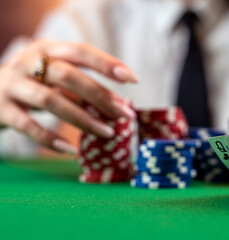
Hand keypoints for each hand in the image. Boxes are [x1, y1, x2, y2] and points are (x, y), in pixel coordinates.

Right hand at [0, 39, 136, 153]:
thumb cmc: (33, 84)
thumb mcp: (53, 76)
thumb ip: (79, 85)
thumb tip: (118, 104)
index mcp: (47, 49)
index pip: (81, 52)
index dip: (107, 64)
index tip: (133, 79)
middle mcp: (28, 62)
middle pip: (68, 75)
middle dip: (100, 95)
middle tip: (125, 114)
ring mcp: (12, 84)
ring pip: (51, 100)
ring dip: (83, 118)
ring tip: (107, 132)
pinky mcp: (0, 108)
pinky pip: (28, 125)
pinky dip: (50, 138)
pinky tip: (71, 150)